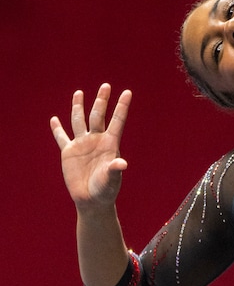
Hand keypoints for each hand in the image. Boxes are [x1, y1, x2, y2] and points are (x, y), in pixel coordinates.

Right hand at [51, 83, 131, 209]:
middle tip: (106, 85)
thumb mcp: (111, 180)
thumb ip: (114, 169)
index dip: (122, 107)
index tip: (128, 92)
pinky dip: (57, 129)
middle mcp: (96, 141)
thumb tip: (122, 163)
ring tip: (80, 92)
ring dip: (79, 106)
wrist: (92, 200)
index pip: (116, 121)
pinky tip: (54, 119)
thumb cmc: (106, 190)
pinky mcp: (69, 153)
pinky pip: (62, 137)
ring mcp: (82, 145)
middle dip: (101, 101)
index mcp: (109, 144)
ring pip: (79, 121)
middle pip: (98, 115)